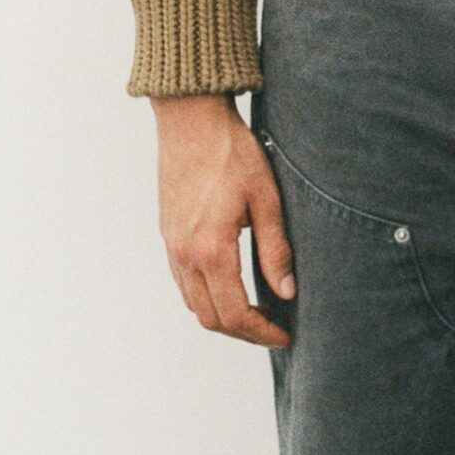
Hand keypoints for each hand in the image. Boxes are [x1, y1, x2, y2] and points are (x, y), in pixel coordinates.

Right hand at [150, 93, 293, 343]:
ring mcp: (171, 246)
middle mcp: (184, 254)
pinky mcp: (168, 235)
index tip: (284, 335)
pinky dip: (206, 297)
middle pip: (210, 318)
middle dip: (244, 332)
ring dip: (224, 317)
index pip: (235, 313)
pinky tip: (231, 287)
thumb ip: (276, 249)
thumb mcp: (266, 198)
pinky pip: (183, 283)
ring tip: (257, 311)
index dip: (261, 332)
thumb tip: (286, 291)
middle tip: (274, 328)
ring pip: (194, 304)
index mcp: (211, 249)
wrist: (190, 120)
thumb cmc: (231, 152)